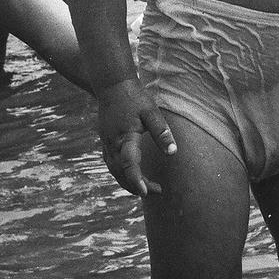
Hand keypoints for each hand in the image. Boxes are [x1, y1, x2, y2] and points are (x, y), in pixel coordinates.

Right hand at [94, 78, 176, 196]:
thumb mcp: (151, 112)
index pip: (129, 163)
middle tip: (157, 191)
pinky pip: (112, 165)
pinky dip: (122, 174)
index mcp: (124, 136)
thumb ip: (161, 132)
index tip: (146, 192)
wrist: (111, 86)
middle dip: (137, 186)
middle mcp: (112, 144)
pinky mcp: (105, 143)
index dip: (136, 179)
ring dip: (129, 183)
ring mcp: (106, 144)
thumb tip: (173, 153)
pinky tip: (133, 176)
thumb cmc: (134, 98)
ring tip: (148, 188)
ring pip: (115, 171)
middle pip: (121, 173)